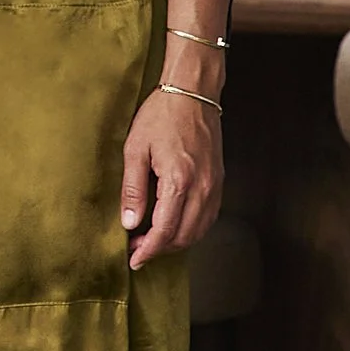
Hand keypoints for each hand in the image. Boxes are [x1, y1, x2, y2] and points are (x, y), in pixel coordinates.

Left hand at [120, 84, 222, 266]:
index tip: (134, 259)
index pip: (164, 231)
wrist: (193, 92)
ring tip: (154, 239)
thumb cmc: (162, 115)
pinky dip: (192, 229)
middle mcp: (202, 188)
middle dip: (160, 249)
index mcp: (179, 181)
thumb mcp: (136, 149)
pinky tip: (176, 225)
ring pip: (199, 230)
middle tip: (138, 249)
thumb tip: (130, 223)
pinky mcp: (220, 180)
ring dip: (177, 241)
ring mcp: (214, 185)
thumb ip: (133, 189)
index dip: (148, 250)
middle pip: (184, 236)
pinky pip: (209, 217)